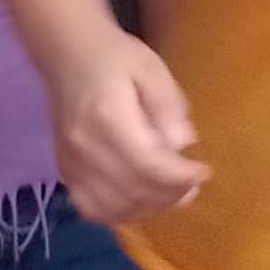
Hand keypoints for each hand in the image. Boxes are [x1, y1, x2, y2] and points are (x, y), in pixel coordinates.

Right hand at [51, 30, 206, 223]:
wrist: (67, 55)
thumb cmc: (114, 57)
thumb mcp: (151, 68)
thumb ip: (168, 106)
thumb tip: (183, 144)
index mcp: (107, 117)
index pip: (149, 164)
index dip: (181, 177)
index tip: (203, 171)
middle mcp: (85, 147)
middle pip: (134, 190)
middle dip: (171, 194)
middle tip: (192, 185)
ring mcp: (71, 163)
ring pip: (115, 207)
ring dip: (150, 208)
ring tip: (172, 195)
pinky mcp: (65, 172)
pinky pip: (93, 209)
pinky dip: (120, 214)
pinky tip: (141, 202)